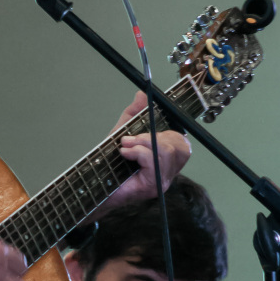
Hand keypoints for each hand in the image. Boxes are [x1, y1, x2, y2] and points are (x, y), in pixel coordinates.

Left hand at [108, 91, 191, 207]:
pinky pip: (153, 160)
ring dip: (142, 143)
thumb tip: (142, 94)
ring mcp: (163, 180)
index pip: (183, 143)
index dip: (170, 132)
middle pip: (178, 145)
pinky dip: (137, 152)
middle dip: (152, 136)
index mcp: (167, 160)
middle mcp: (169, 172)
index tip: (149, 129)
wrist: (96, 184)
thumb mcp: (124, 130)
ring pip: (165, 151)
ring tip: (126, 145)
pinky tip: (125, 153)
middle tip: (130, 139)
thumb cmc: (111, 161)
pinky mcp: (153, 186)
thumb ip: (135, 112)